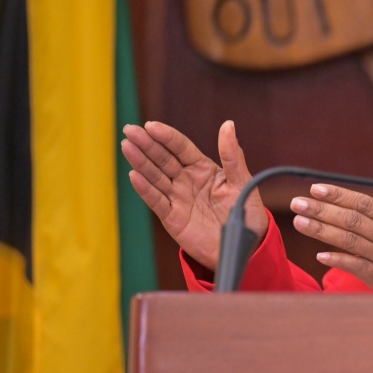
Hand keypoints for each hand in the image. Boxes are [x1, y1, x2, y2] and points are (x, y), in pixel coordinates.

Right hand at [121, 119, 266, 270]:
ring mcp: (178, 198)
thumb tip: (228, 125)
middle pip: (163, 159)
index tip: (151, 126)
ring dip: (140, 162)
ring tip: (127, 146)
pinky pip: (156, 201)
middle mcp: (187, 180)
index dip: (166, 137)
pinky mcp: (172, 217)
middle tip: (129, 130)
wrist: (243, 247)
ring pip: (155, 176)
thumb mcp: (242, 182)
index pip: (181, 148)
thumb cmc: (246, 213)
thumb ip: (233, 156)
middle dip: (146, 144)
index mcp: (204, 169)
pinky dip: (145, 189)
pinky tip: (134, 176)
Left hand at [289, 170, 372, 292]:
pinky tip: (321, 255)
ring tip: (300, 223)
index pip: (363, 203)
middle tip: (297, 203)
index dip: (338, 195)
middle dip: (322, 210)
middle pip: (352, 220)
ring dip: (323, 232)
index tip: (316, 188)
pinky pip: (358, 268)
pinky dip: (340, 261)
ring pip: (351, 242)